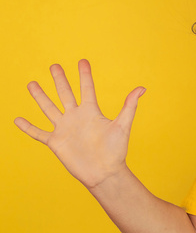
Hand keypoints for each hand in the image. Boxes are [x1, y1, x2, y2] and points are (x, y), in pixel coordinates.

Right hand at [14, 59, 145, 188]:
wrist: (104, 172)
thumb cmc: (116, 150)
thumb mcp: (123, 125)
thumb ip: (129, 106)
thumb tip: (142, 88)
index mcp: (92, 111)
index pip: (87, 88)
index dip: (84, 75)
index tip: (82, 61)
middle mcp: (77, 117)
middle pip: (65, 93)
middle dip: (60, 79)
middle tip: (54, 65)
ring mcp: (65, 128)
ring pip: (49, 108)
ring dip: (40, 96)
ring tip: (32, 83)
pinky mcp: (56, 142)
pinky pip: (38, 133)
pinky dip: (27, 127)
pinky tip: (17, 119)